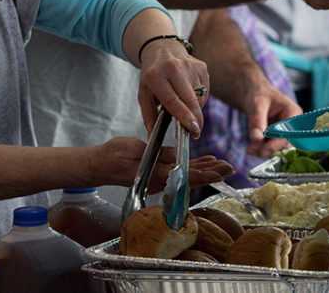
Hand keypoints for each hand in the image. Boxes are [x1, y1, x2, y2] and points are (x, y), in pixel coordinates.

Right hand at [87, 137, 234, 188]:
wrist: (99, 165)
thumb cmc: (113, 156)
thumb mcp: (135, 149)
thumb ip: (158, 154)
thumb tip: (178, 156)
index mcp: (156, 174)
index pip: (186, 175)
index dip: (205, 173)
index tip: (220, 171)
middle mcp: (161, 179)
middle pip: (191, 177)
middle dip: (212, 172)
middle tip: (230, 168)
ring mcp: (160, 177)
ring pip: (187, 174)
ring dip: (205, 169)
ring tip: (221, 164)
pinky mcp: (158, 172)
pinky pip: (179, 170)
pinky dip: (193, 165)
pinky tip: (204, 161)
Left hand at [138, 40, 209, 137]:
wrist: (162, 48)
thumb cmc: (152, 75)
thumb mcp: (143, 93)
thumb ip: (148, 115)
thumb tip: (153, 136)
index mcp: (155, 76)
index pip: (172, 100)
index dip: (184, 116)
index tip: (193, 129)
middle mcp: (174, 68)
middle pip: (190, 100)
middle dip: (196, 119)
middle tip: (195, 132)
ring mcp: (190, 66)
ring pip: (199, 98)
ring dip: (194, 107)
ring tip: (183, 102)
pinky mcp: (202, 66)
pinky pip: (205, 91)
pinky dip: (199, 98)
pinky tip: (189, 92)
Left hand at [241, 82, 301, 157]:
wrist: (254, 94)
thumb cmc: (258, 94)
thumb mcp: (256, 104)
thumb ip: (257, 121)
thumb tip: (256, 139)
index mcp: (293, 112)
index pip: (289, 132)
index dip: (277, 143)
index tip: (263, 148)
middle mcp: (293, 124)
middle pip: (284, 142)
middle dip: (268, 148)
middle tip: (251, 150)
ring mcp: (286, 131)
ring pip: (277, 147)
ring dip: (263, 150)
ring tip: (249, 149)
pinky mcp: (277, 137)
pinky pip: (270, 147)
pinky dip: (260, 149)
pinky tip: (250, 148)